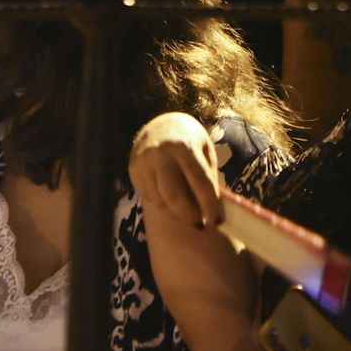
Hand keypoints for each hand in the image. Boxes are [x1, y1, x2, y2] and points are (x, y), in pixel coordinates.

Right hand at [129, 112, 220, 228]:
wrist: (161, 125)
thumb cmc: (191, 142)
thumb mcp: (204, 151)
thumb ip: (208, 176)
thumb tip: (214, 210)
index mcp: (186, 147)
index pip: (201, 183)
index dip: (210, 206)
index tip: (217, 221)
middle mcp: (162, 154)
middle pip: (175, 197)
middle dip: (190, 216)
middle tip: (200, 225)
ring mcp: (144, 162)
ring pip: (160, 200)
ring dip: (175, 212)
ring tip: (187, 212)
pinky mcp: (134, 169)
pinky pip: (149, 197)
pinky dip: (162, 204)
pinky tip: (170, 199)